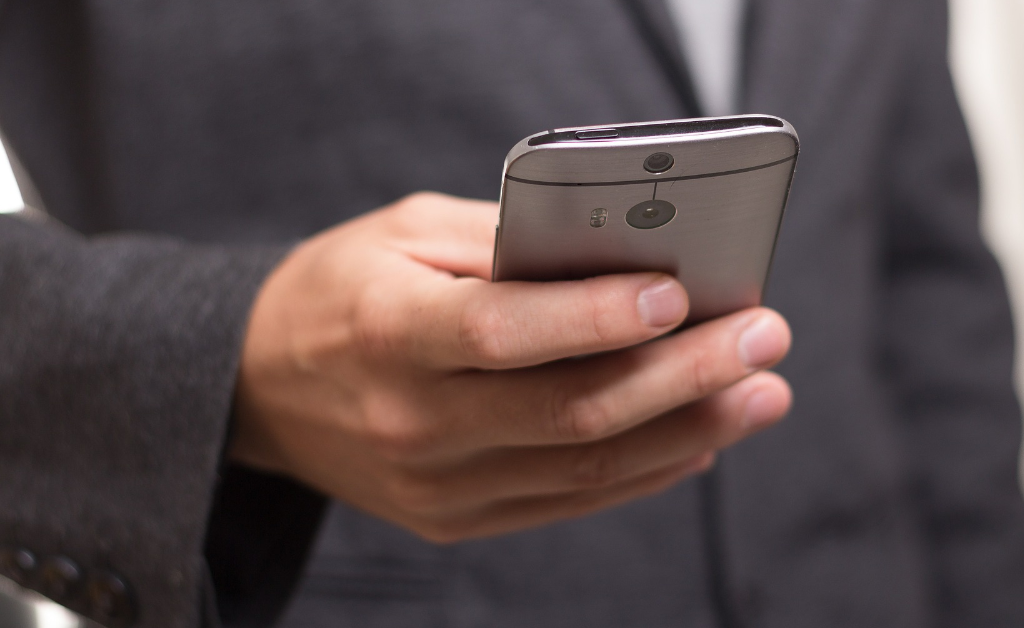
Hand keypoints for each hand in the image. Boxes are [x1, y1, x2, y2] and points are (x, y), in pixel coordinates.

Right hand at [231, 192, 791, 542]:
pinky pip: (568, 502)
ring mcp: (436, 485)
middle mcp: (413, 421)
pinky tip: (700, 437)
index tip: (680, 292)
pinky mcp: (455, 518)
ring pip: (586, 468)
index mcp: (389, 331)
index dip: (596, 317)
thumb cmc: (341, 290)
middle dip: (683, 375)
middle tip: (764, 337)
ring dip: (688, 430)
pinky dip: (644, 470)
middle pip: (571, 412)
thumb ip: (506, 240)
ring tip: (760, 392)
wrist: (259, 389)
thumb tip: (621, 255)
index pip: (504, 333)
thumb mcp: (404, 233)